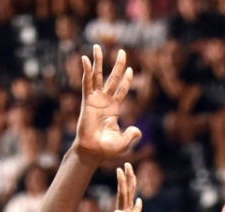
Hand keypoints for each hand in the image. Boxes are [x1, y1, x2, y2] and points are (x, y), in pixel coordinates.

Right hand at [75, 45, 140, 161]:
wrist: (93, 152)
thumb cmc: (107, 149)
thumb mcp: (124, 143)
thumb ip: (131, 135)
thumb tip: (138, 131)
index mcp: (114, 109)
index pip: (122, 90)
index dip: (126, 80)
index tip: (130, 69)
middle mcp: (105, 101)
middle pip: (113, 79)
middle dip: (118, 65)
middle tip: (123, 52)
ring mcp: (95, 100)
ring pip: (98, 77)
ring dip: (98, 62)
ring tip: (97, 47)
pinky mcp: (87, 101)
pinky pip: (87, 83)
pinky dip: (86, 71)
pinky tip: (86, 59)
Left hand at [113, 162, 143, 211]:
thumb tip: (118, 211)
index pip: (122, 195)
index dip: (122, 182)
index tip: (121, 168)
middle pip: (125, 194)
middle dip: (126, 179)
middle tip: (126, 164)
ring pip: (130, 200)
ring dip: (131, 188)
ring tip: (132, 176)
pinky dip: (138, 206)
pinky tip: (139, 201)